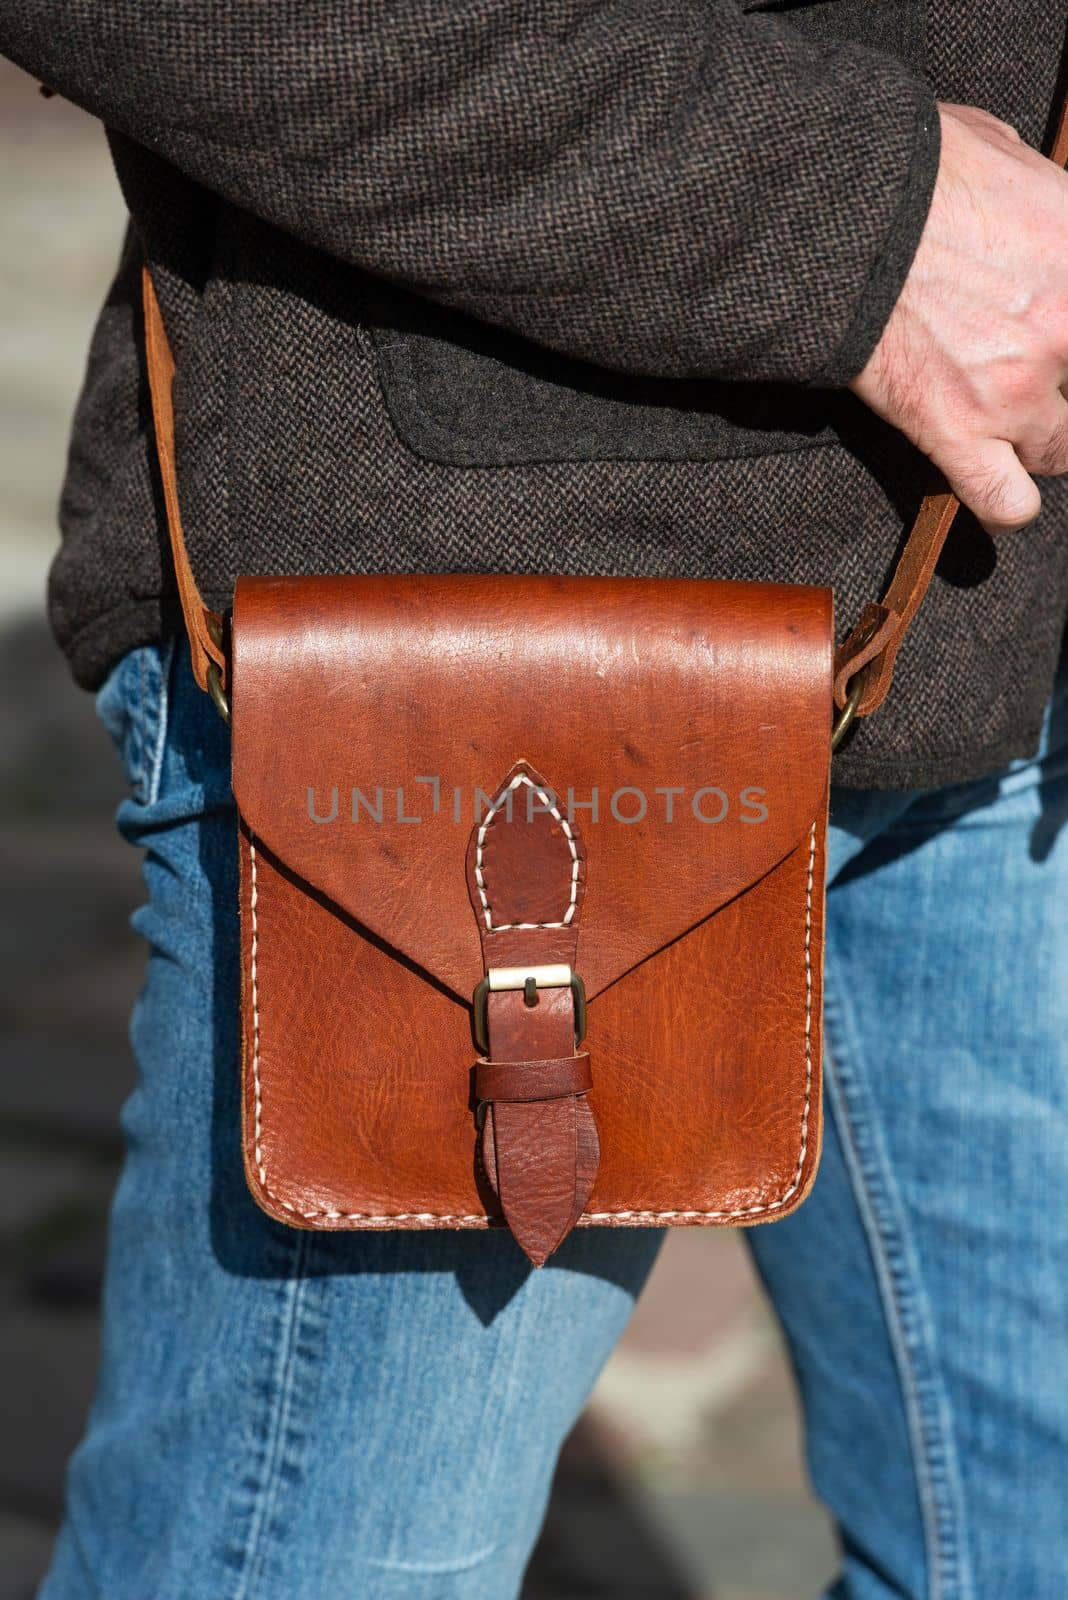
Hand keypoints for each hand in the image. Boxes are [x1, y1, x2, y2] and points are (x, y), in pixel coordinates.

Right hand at [850, 102, 1067, 534]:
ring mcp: (1015, 388)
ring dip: (1043, 440)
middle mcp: (1066, 325)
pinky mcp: (954, 432)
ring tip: (1014, 426)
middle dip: (1067, 387)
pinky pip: (1006, 503)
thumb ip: (1035, 190)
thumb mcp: (999, 151)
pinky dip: (1006, 502)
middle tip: (1042, 377)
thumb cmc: (911, 172)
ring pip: (1063, 450)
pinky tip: (997, 484)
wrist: (839, 217)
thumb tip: (1028, 191)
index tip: (1065, 344)